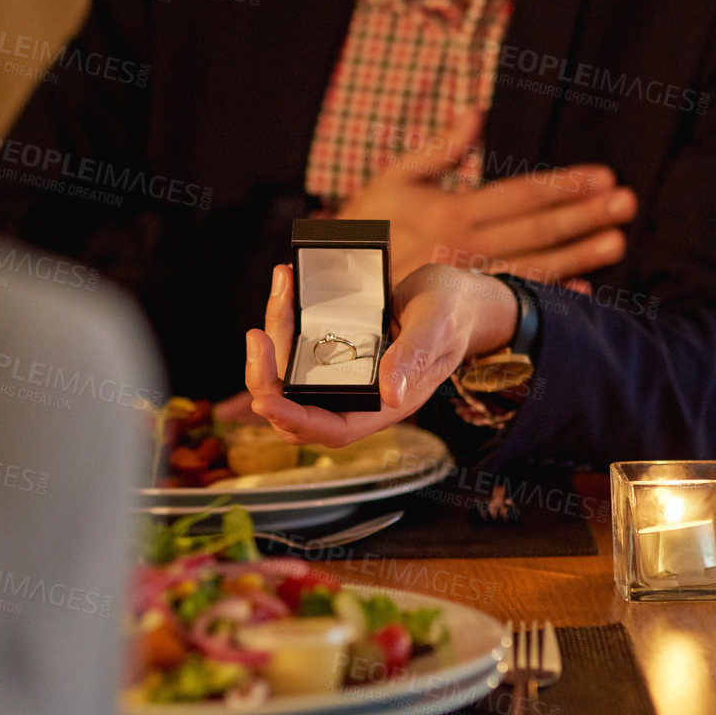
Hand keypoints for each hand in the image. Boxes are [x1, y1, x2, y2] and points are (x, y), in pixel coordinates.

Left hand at [244, 262, 518, 447]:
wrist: (457, 297)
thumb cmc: (453, 314)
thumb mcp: (436, 327)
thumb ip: (414, 357)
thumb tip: (391, 394)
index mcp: (386, 405)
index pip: (331, 429)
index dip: (294, 419)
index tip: (264, 398)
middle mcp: (360, 395)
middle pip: (297, 405)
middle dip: (266, 377)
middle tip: (258, 336)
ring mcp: (345, 373)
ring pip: (290, 373)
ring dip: (276, 334)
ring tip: (281, 287)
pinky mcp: (337, 349)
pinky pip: (299, 344)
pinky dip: (287, 317)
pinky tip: (287, 285)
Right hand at [340, 112, 634, 284]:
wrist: (332, 285)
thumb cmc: (364, 225)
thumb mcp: (395, 179)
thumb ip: (440, 148)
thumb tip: (476, 112)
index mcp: (452, 212)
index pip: (521, 195)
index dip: (565, 185)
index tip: (603, 177)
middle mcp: (464, 249)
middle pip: (537, 230)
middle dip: (585, 216)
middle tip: (627, 205)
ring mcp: (466, 282)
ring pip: (534, 266)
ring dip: (579, 255)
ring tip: (617, 243)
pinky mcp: (462, 308)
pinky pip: (513, 300)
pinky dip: (550, 295)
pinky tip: (585, 291)